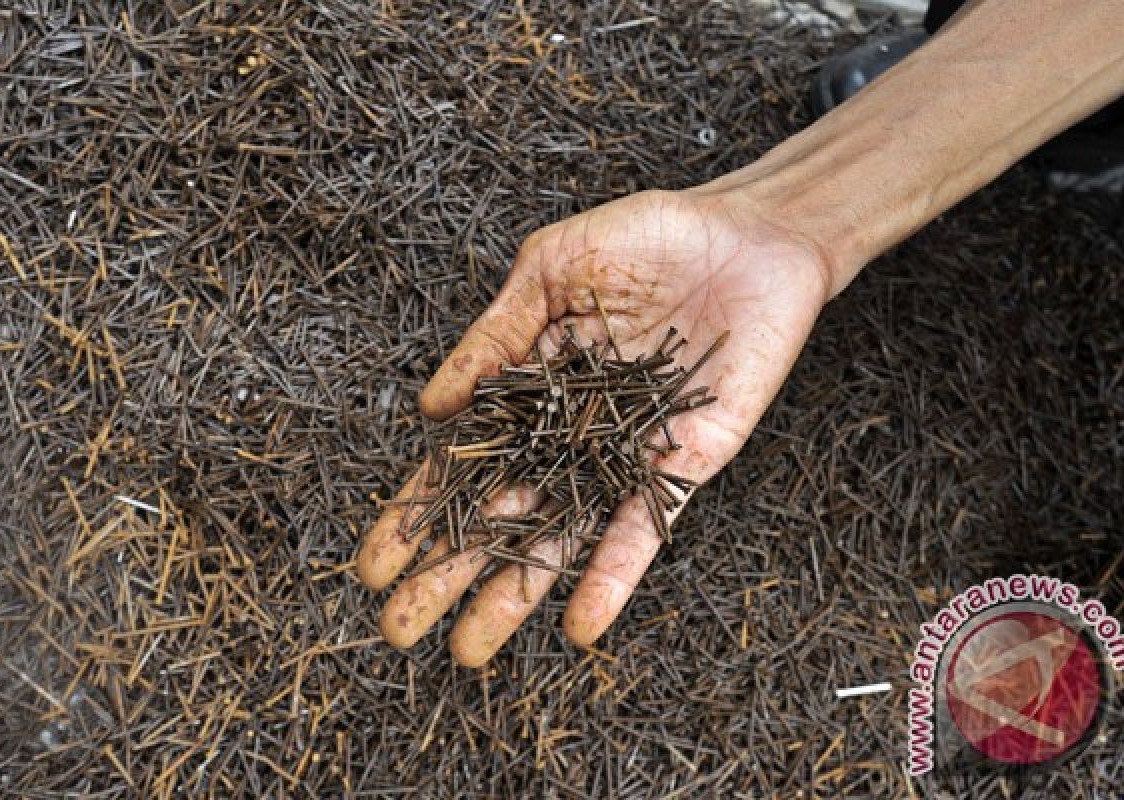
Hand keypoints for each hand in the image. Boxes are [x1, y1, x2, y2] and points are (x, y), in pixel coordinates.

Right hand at [356, 186, 832, 665]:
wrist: (751, 232)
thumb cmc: (649, 235)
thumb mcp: (553, 269)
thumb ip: (496, 336)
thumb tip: (430, 407)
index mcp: (531, 390)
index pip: (461, 463)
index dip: (417, 513)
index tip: (373, 563)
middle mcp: (570, 435)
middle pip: (500, 515)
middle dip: (448, 574)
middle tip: (397, 629)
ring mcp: (625, 456)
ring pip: (561, 537)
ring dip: (516, 595)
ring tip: (468, 652)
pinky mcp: (684, 463)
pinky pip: (645, 527)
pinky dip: (614, 577)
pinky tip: (581, 626)